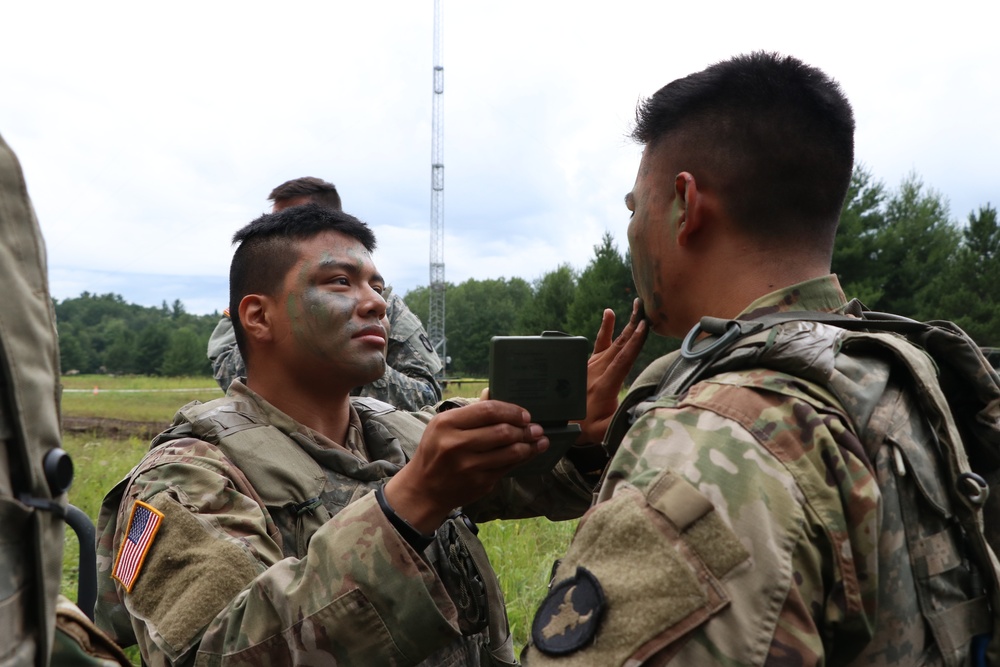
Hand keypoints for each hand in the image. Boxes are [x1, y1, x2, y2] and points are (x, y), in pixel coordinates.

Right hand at [384, 400, 548, 532]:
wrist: (424, 490)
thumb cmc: (435, 452)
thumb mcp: (442, 426)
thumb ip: (469, 412)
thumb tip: (490, 393)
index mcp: (447, 424)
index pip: (488, 411)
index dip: (511, 411)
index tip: (525, 414)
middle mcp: (457, 444)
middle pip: (503, 431)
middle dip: (525, 429)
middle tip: (536, 428)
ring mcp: (469, 466)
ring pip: (511, 452)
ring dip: (530, 445)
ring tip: (539, 439)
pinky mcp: (480, 482)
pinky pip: (507, 467)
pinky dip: (522, 458)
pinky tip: (530, 452)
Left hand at [576, 299, 647, 443]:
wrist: (560, 423)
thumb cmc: (585, 428)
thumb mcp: (601, 432)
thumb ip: (617, 423)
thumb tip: (638, 414)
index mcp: (603, 387)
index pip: (622, 361)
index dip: (634, 343)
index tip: (644, 326)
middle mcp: (596, 372)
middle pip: (619, 346)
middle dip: (633, 326)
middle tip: (644, 307)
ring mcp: (591, 366)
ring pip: (612, 343)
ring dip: (626, 325)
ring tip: (635, 307)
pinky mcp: (588, 364)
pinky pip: (598, 344)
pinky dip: (605, 329)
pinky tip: (608, 313)